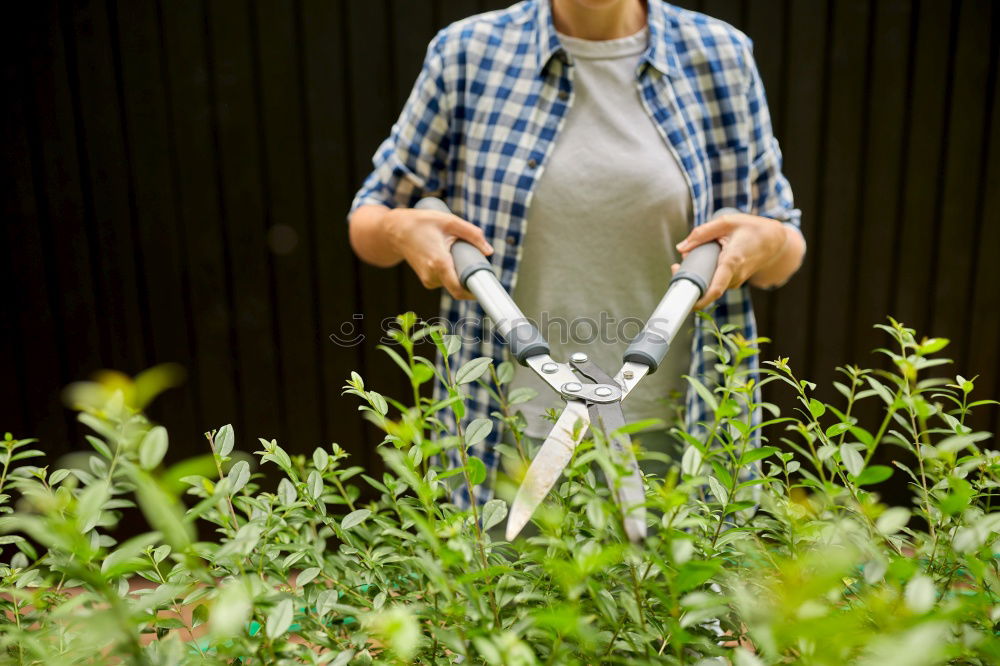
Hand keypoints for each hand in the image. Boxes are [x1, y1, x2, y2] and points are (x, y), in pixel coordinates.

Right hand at [384, 207, 493, 299]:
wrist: (395, 231)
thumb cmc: (421, 223)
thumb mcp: (449, 221)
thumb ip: (472, 234)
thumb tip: (489, 251)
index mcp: (439, 263)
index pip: (458, 290)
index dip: (474, 293)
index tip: (486, 287)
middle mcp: (432, 276)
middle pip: (459, 285)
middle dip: (469, 275)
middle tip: (473, 257)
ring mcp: (428, 280)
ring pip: (453, 283)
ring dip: (459, 271)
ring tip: (455, 252)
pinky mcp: (427, 280)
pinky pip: (446, 280)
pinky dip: (452, 272)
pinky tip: (448, 257)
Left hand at [671, 213, 787, 309]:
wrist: (775, 240)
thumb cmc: (752, 228)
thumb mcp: (726, 222)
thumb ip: (702, 233)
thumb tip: (681, 248)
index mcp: (732, 261)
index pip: (716, 288)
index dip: (700, 299)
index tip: (687, 303)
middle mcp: (735, 275)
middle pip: (708, 288)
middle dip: (690, 281)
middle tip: (676, 267)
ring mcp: (736, 281)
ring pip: (711, 285)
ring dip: (698, 277)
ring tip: (689, 260)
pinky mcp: (735, 281)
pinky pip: (716, 283)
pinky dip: (706, 276)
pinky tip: (701, 263)